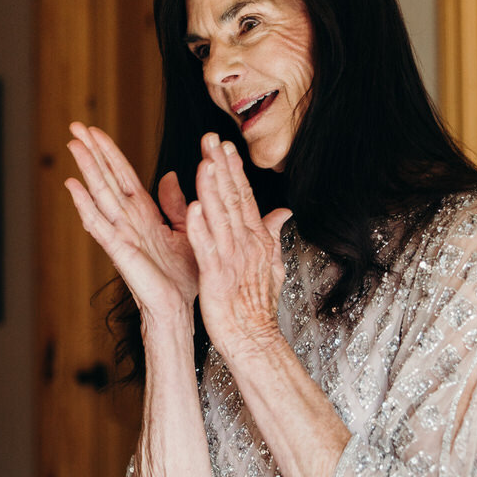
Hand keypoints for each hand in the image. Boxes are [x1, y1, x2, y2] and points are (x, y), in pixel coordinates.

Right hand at [64, 122, 198, 316]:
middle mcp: (127, 220)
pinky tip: (72, 188)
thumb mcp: (185, 230)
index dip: (108, 152)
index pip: (122, 175)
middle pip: (106, 178)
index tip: (94, 130)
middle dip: (91, 151)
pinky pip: (99, 225)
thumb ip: (174, 204)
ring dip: (86, 169)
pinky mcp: (120, 251)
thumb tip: (170, 176)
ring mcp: (120, 234)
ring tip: (73, 145)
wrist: (181, 310)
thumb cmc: (182, 276)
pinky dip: (85, 205)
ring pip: (100, 194)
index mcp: (142, 214)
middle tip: (75, 125)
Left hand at [186, 134, 293, 357]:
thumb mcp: (270, 263)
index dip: (233, 170)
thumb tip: (283, 211)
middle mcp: (245, 244)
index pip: (242, 196)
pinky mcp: (216, 276)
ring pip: (219, 217)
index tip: (225, 144)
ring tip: (204, 161)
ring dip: (211, 188)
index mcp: (254, 239)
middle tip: (211, 138)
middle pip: (232, 198)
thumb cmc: (256, 304)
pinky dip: (200, 228)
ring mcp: (231, 258)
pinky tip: (193, 208)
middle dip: (221, 167)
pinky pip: (206, 248)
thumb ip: (271, 234)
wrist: (253, 338)